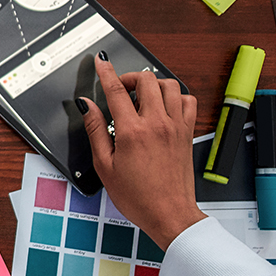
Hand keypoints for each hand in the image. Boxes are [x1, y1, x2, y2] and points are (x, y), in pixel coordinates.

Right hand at [78, 53, 205, 249]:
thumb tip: (86, 107)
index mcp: (132, 132)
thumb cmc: (138, 196)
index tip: (100, 62)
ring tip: (141, 95)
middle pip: (146, 80)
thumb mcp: (105, 165)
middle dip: (130, 77)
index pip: (116, 90)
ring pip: (169, 85)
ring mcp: (176, 127)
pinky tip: (164, 106)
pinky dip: (176, 96)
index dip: (106, 72)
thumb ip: (95, 131)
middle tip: (120, 88)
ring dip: (153, 84)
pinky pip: (188, 101)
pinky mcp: (188, 133)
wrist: (170, 213)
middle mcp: (157, 124)